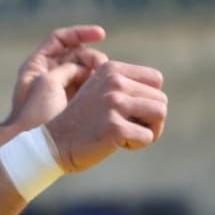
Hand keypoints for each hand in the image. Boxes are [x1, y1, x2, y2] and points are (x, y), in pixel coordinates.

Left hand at [6, 26, 108, 130]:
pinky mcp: (71, 104)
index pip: (60, 39)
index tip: (101, 34)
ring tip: (108, 80)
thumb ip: (67, 69)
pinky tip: (109, 91)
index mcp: (37, 65)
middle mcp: (49, 74)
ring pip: (85, 72)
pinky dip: (98, 87)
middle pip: (76, 55)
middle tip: (104, 67)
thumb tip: (90, 66)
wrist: (30, 147)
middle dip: (92, 57)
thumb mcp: (48, 84)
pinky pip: (88, 89)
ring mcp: (61, 90)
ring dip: (98, 73)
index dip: (80, 33)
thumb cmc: (34, 115)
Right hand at [42, 61, 166, 172]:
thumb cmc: (82, 122)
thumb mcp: (100, 92)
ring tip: (126, 136)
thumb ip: (125, 87)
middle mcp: (114, 82)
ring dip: (149, 131)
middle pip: (161, 99)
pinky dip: (136, 145)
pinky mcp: (115, 127)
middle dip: (150, 119)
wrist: (53, 144)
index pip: (156, 80)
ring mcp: (114, 103)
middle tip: (128, 128)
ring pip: (160, 114)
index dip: (148, 99)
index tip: (128, 112)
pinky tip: (116, 145)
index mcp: (111, 69)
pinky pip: (148, 137)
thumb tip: (161, 97)